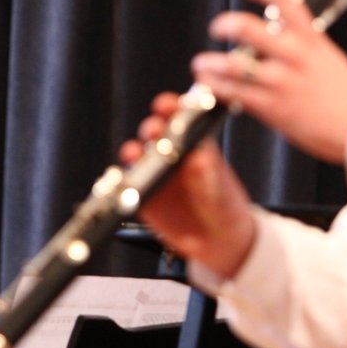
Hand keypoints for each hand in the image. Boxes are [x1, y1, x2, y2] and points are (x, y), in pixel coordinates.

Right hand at [119, 92, 255, 278]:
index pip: (179, 118)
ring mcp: (155, 175)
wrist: (219, 242)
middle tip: (154, 131)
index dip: (171, 108)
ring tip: (135, 154)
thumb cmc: (224, 207)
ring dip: (133, 151)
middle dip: (152, 128)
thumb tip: (195, 156)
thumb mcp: (220, 187)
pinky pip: (127, 186)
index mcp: (193, 143)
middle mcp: (171, 155)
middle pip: (153, 133)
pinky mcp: (143, 198)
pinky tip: (123, 180)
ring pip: (136, 156)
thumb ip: (207, 172)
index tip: (168, 105)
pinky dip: (122, 182)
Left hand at [193, 0, 346, 163]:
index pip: (289, 2)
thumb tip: (275, 38)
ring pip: (235, 65)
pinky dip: (217, 89)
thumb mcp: (328, 60)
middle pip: (251, 30)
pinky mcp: (273, 108)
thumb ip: (302, 47)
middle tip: (218, 27)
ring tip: (200, 63)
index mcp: (313, 40)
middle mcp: (295, 57)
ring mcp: (282, 82)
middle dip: (228, 25)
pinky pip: (236, 94)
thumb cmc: (346, 98)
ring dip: (211, 63)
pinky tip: (208, 86)